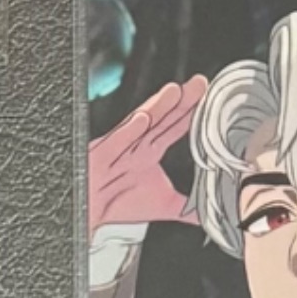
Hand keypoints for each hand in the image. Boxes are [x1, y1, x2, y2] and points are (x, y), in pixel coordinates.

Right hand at [88, 75, 204, 228]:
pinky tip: (141, 119)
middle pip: (161, 120)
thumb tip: (208, 210)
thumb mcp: (162, 206)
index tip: (207, 95)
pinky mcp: (99, 157)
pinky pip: (115, 143)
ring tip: (174, 92)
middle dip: (180, 102)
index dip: (190, 111)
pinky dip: (128, 131)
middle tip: (199, 84)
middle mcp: (136, 146)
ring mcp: (118, 149)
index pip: (174, 127)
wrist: (88, 213)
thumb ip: (186, 207)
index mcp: (149, 153)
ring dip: (157, 108)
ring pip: (140, 125)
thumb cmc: (118, 203)